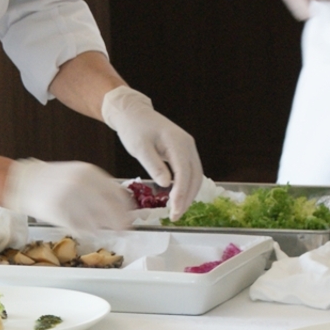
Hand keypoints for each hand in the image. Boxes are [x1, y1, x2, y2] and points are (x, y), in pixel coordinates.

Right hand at [2, 159, 132, 229]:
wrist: (24, 182)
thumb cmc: (54, 179)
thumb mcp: (79, 174)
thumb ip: (99, 186)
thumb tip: (121, 206)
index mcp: (89, 173)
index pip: (118, 194)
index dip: (127, 210)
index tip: (130, 218)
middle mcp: (81, 185)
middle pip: (111, 210)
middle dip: (120, 223)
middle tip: (123, 231)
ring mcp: (70, 199)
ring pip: (97, 222)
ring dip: (103, 229)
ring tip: (101, 229)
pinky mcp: (59, 213)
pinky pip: (80, 229)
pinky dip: (87, 232)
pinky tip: (86, 230)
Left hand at [101, 86, 201, 219]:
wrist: (133, 113)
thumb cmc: (134, 128)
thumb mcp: (140, 147)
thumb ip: (153, 165)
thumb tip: (166, 184)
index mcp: (178, 142)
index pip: (185, 172)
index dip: (182, 193)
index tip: (175, 209)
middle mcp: (188, 145)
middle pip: (195, 176)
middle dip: (187, 198)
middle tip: (175, 216)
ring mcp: (188, 148)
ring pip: (195, 176)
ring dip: (189, 194)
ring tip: (177, 211)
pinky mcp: (183, 152)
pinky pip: (190, 172)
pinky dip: (186, 186)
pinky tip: (178, 197)